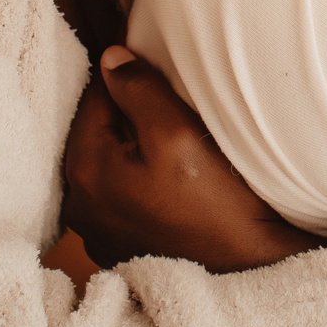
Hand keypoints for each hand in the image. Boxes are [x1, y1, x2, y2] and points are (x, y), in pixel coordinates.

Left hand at [62, 45, 323, 270]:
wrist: (246, 269)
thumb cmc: (215, 204)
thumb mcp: (178, 133)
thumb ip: (140, 89)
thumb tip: (111, 57)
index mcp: (85, 169)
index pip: (96, 95)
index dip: (128, 73)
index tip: (157, 67)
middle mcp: (79, 203)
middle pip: (99, 128)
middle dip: (127, 110)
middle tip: (169, 104)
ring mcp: (97, 229)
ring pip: (109, 159)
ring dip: (131, 144)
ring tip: (171, 139)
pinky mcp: (117, 245)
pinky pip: (119, 191)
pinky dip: (137, 177)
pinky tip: (168, 178)